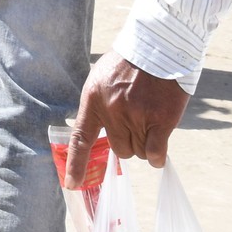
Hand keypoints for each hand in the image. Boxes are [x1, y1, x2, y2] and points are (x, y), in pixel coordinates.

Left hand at [69, 50, 190, 179]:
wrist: (158, 48)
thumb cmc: (131, 64)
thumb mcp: (103, 80)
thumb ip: (100, 106)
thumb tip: (104, 134)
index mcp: (93, 99)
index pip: (81, 138)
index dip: (75, 164)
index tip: (71, 184)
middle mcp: (112, 110)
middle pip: (118, 149)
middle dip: (128, 141)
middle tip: (137, 120)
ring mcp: (136, 116)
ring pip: (138, 151)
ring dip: (145, 142)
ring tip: (150, 116)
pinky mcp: (159, 121)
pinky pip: (155, 153)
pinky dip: (157, 155)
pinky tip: (159, 144)